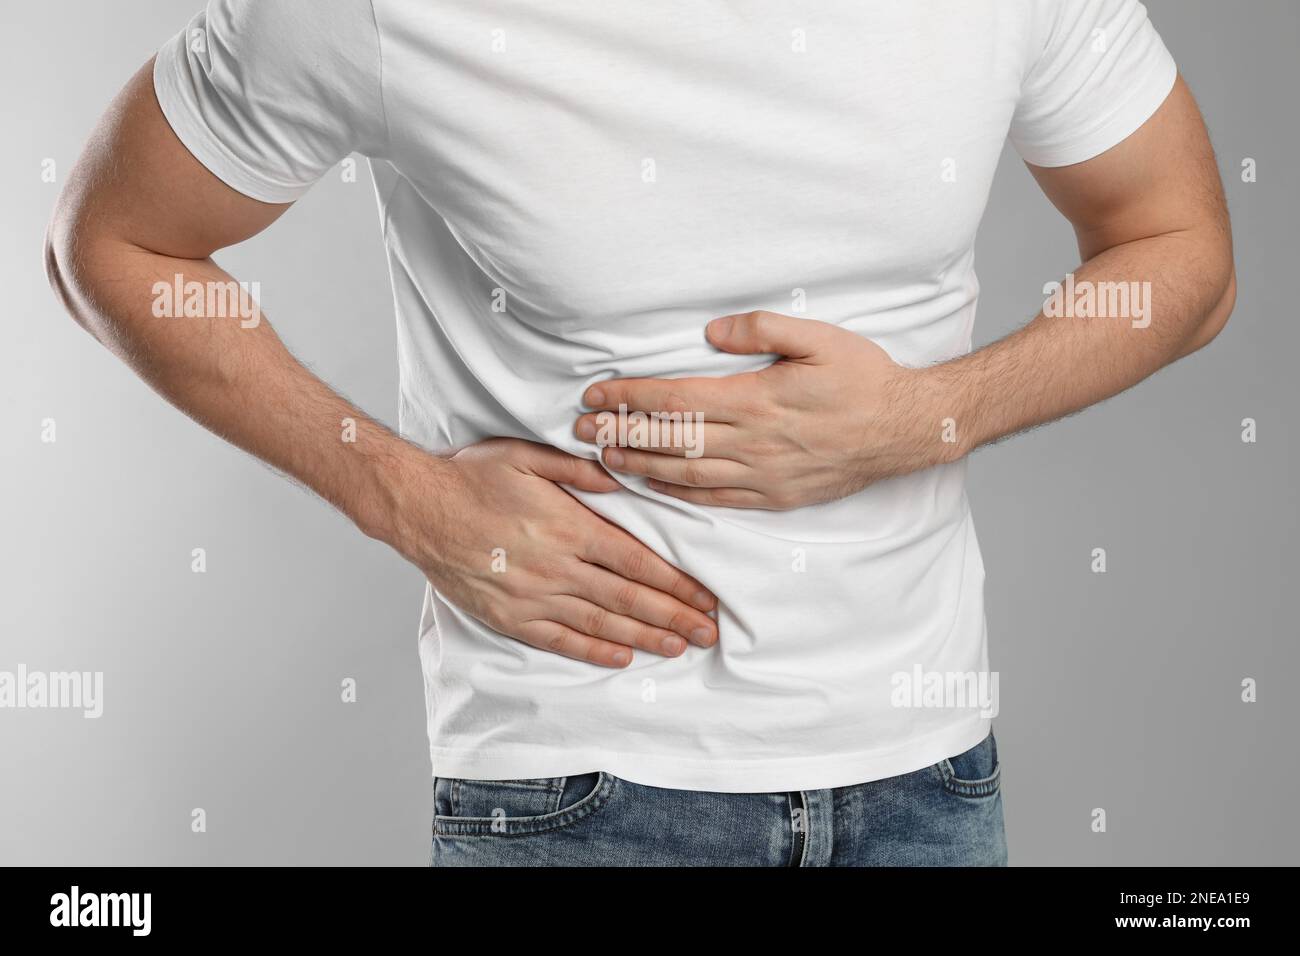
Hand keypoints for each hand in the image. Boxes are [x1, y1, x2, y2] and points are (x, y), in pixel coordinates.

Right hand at [383, 438, 717, 666]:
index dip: (676, 584)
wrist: (418, 509)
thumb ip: (579, 469)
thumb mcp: (528, 455)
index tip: (705, 597)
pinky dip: (595, 652)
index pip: (636, 563)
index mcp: (568, 527)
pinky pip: (561, 641)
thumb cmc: (473, 478)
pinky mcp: (510, 618)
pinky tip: (622, 657)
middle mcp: (556, 568)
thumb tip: (623, 479)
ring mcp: (533, 597)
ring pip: (601, 625)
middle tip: (708, 631)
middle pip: (629, 599)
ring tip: (679, 647)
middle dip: (675, 617)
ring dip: (645, 638)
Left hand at [574, 311, 954, 509]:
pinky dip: (679, 494)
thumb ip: (762, 329)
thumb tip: (710, 334)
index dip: (629, 398)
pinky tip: (653, 487)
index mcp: (757, 398)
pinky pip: (716, 499)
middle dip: (619, 433)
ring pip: (686, 474)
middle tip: (578, 430)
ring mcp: (764, 474)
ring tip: (603, 458)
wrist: (905, 428)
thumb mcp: (818, 337)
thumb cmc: (863, 377)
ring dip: (640, 466)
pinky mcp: (776, 497)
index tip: (595, 394)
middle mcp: (754, 441)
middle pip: (671, 440)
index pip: (676, 400)